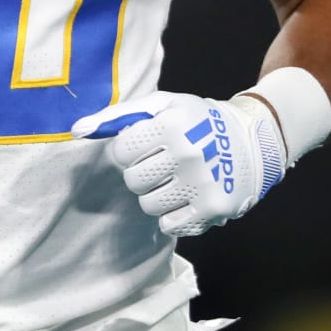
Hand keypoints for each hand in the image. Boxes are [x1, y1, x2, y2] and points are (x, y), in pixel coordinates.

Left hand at [72, 91, 285, 236]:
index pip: (122, 151)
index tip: (145, 145)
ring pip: (148, 205)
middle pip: (133, 180)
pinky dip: (172, 214)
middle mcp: (188, 154)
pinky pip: (168, 225)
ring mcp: (202, 185)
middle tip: (162, 163)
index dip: (129, 150)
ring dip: (156, 194)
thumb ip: (116, 116)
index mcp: (173, 125)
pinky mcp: (212, 210)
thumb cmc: (198, 120)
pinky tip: (187, 196)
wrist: (254, 141)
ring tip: (176, 179)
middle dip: (141, 173)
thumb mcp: (162, 105)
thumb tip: (76, 132)